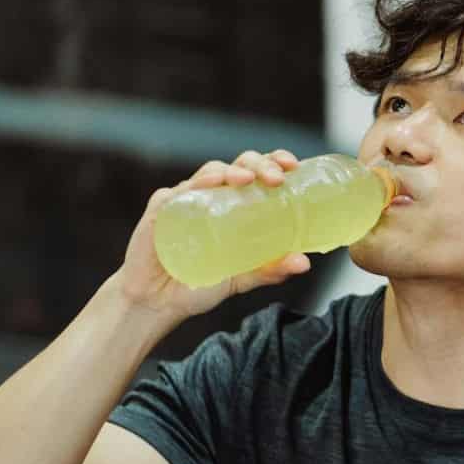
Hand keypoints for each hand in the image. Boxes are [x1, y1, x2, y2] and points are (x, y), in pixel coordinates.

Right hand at [114, 149, 310, 331]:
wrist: (159, 302)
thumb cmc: (201, 283)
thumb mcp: (242, 278)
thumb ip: (270, 270)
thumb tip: (304, 263)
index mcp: (235, 203)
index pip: (258, 171)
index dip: (275, 161)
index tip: (292, 166)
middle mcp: (212, 195)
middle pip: (239, 165)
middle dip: (260, 164)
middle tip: (275, 179)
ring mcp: (186, 199)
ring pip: (211, 171)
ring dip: (231, 170)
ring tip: (246, 179)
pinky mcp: (161, 210)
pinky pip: (177, 191)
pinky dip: (195, 184)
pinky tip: (209, 184)